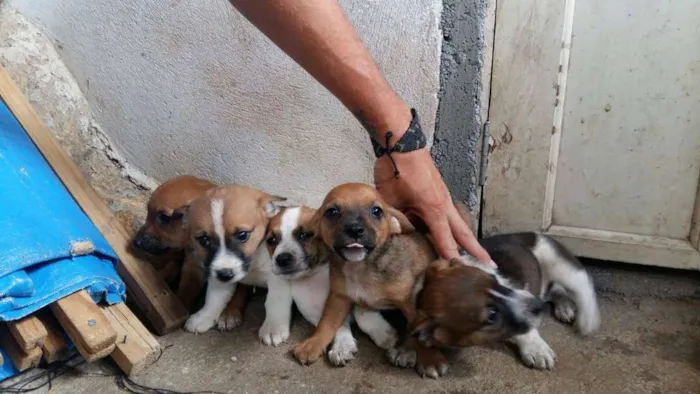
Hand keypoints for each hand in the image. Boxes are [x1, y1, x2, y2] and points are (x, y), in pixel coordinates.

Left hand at [374, 148, 490, 262]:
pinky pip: (448, 214)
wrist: (401, 144)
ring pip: (457, 223)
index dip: (452, 258)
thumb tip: (398, 235)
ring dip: (466, 238)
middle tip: (488, 265)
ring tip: (473, 253)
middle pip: (463, 233)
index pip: (446, 242)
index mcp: (434, 211)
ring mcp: (442, 197)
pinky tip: (449, 231)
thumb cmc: (397, 171)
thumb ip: (396, 220)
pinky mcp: (437, 191)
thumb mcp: (392, 201)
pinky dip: (452, 225)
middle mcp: (443, 206)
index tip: (460, 273)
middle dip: (475, 250)